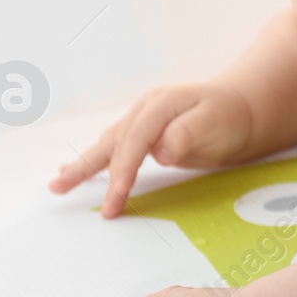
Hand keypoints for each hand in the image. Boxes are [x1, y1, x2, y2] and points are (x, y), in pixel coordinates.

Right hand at [50, 83, 254, 217]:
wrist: (239, 111)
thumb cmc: (228, 117)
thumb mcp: (216, 121)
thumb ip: (188, 133)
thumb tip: (161, 153)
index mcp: (162, 103)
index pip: (137, 136)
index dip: (126, 164)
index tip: (120, 191)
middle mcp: (145, 110)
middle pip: (114, 141)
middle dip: (91, 169)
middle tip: (70, 193)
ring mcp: (141, 121)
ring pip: (107, 145)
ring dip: (82, 166)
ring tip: (57, 185)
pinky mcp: (141, 135)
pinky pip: (113, 149)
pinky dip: (94, 162)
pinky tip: (69, 170)